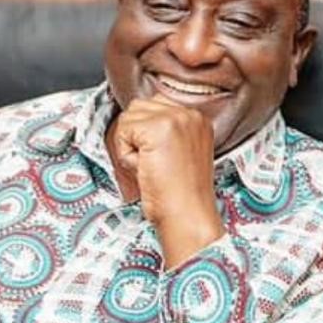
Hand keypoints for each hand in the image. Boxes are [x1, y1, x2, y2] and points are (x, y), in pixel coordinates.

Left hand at [111, 94, 224, 265]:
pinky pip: (122, 131)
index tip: (161, 159)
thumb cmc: (182, 195)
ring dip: (131, 145)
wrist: (187, 215)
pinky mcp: (157, 128)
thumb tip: (137, 121)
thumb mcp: (182, 153)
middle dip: (137, 137)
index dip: (146, 134)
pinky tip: (146, 169)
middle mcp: (191, 114)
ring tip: (152, 166)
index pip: (155, 106)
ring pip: (129, 118)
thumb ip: (166, 132)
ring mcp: (175, 118)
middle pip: (139, 108)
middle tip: (157, 165)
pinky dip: (126, 154)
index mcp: (199, 119)